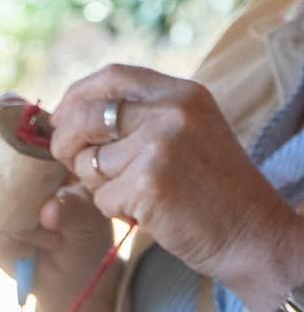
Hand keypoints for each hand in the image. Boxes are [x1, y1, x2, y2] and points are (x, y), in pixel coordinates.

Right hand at [0, 95, 119, 311]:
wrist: (73, 275)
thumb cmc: (87, 231)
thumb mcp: (91, 216)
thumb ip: (74, 208)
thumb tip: (48, 210)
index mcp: (35, 142)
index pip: (8, 113)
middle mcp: (3, 161)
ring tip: (37, 235)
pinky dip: (0, 236)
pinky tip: (28, 249)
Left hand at [51, 64, 303, 311]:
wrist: (251, 234)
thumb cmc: (212, 189)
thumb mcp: (188, 132)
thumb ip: (141, 117)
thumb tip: (69, 116)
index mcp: (182, 94)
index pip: (111, 77)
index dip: (76, 97)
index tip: (60, 118)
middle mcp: (171, 112)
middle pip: (86, 117)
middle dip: (65, 143)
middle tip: (71, 163)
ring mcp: (160, 147)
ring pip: (88, 163)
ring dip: (98, 185)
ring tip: (136, 193)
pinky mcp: (148, 184)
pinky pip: (101, 197)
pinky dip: (114, 210)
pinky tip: (146, 212)